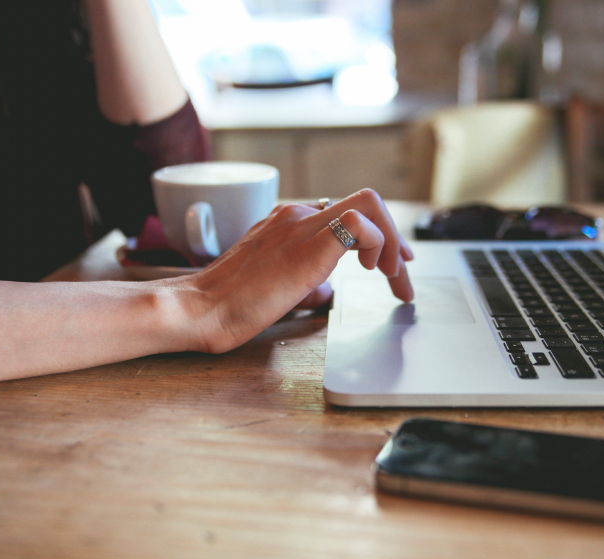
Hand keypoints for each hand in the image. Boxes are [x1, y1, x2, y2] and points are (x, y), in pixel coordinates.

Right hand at [172, 189, 413, 353]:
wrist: (199, 309)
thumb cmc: (229, 305)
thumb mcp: (278, 288)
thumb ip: (306, 281)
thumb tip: (329, 289)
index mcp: (288, 223)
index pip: (346, 214)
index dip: (379, 237)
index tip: (392, 265)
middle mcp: (297, 215)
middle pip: (366, 204)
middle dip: (395, 237)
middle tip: (404, 273)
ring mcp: (301, 225)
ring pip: (369, 205)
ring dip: (392, 241)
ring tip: (395, 277)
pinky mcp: (307, 245)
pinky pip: (358, 224)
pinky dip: (378, 244)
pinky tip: (373, 271)